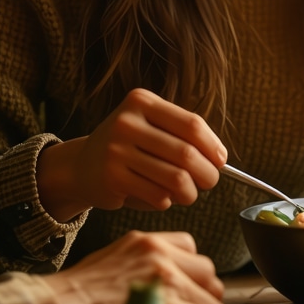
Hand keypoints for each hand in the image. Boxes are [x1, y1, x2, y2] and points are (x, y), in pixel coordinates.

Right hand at [36, 88, 226, 221]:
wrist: (82, 166)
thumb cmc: (129, 147)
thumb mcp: (151, 127)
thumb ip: (182, 135)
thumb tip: (219, 158)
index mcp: (142, 102)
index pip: (192, 124)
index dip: (212, 146)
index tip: (221, 160)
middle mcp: (127, 122)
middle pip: (186, 153)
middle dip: (207, 173)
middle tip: (210, 182)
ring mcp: (116, 149)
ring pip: (175, 178)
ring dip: (190, 192)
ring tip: (189, 194)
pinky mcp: (112, 177)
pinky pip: (156, 195)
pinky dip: (166, 201)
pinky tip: (161, 197)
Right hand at [48, 229, 226, 303]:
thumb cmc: (74, 295)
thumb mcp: (110, 260)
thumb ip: (141, 263)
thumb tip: (164, 281)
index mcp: (146, 242)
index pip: (191, 249)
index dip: (189, 272)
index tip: (182, 289)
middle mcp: (160, 256)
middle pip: (209, 273)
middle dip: (201, 295)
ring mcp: (165, 282)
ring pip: (212, 301)